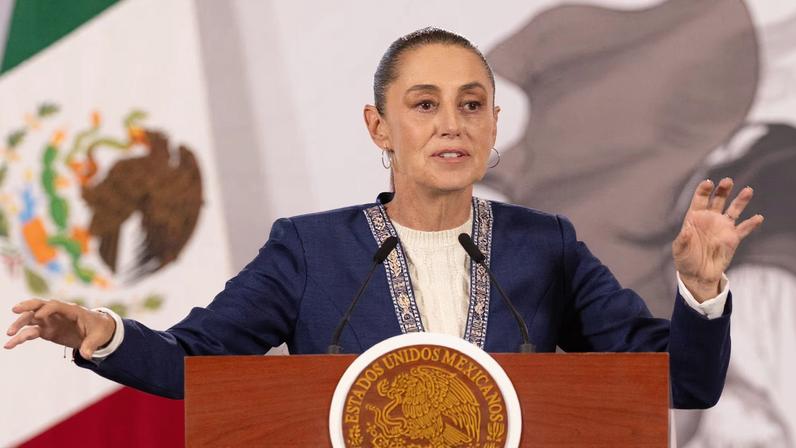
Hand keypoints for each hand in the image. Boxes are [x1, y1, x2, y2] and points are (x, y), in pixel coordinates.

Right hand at [4, 299, 115, 358]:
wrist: (98, 331)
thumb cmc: (99, 329)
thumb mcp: (99, 337)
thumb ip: (91, 345)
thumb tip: (87, 355)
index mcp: (72, 311)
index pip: (57, 305)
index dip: (47, 309)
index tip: (39, 315)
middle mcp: (58, 314)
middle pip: (40, 306)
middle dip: (28, 306)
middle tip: (14, 310)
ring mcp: (51, 321)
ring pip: (32, 319)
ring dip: (20, 324)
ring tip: (8, 334)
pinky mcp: (47, 331)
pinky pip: (31, 332)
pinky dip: (20, 338)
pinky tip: (9, 345)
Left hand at [673, 178, 763, 301]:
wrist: (698, 274)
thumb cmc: (685, 259)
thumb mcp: (679, 249)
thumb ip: (683, 239)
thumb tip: (686, 230)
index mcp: (694, 217)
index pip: (700, 199)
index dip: (704, 190)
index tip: (708, 183)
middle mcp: (710, 219)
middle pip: (718, 200)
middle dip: (723, 190)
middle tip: (727, 181)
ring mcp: (722, 227)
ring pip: (733, 210)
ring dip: (740, 200)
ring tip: (748, 190)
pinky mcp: (732, 238)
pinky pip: (744, 229)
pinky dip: (751, 223)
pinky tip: (758, 217)